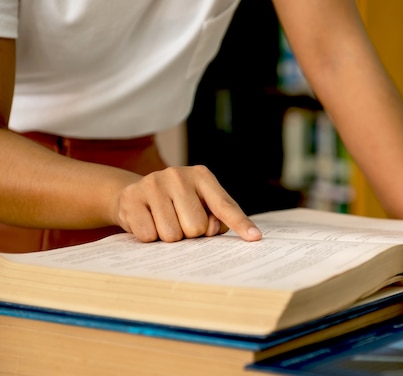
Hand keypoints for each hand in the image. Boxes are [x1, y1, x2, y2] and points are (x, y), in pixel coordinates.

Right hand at [114, 165, 261, 241]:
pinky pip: (149, 236)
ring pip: (172, 234)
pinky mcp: (132, 198)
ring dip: (169, 237)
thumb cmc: (176, 205)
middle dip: (190, 234)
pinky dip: (149, 237)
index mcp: (202, 177)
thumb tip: (213, 229)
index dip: (240, 224)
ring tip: (162, 222)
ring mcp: (154, 184)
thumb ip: (215, 219)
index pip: (225, 205)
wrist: (134, 195)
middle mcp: (178, 175)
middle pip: (196, 227)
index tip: (255, 237)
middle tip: (179, 222)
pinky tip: (147, 222)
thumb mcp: (200, 206)